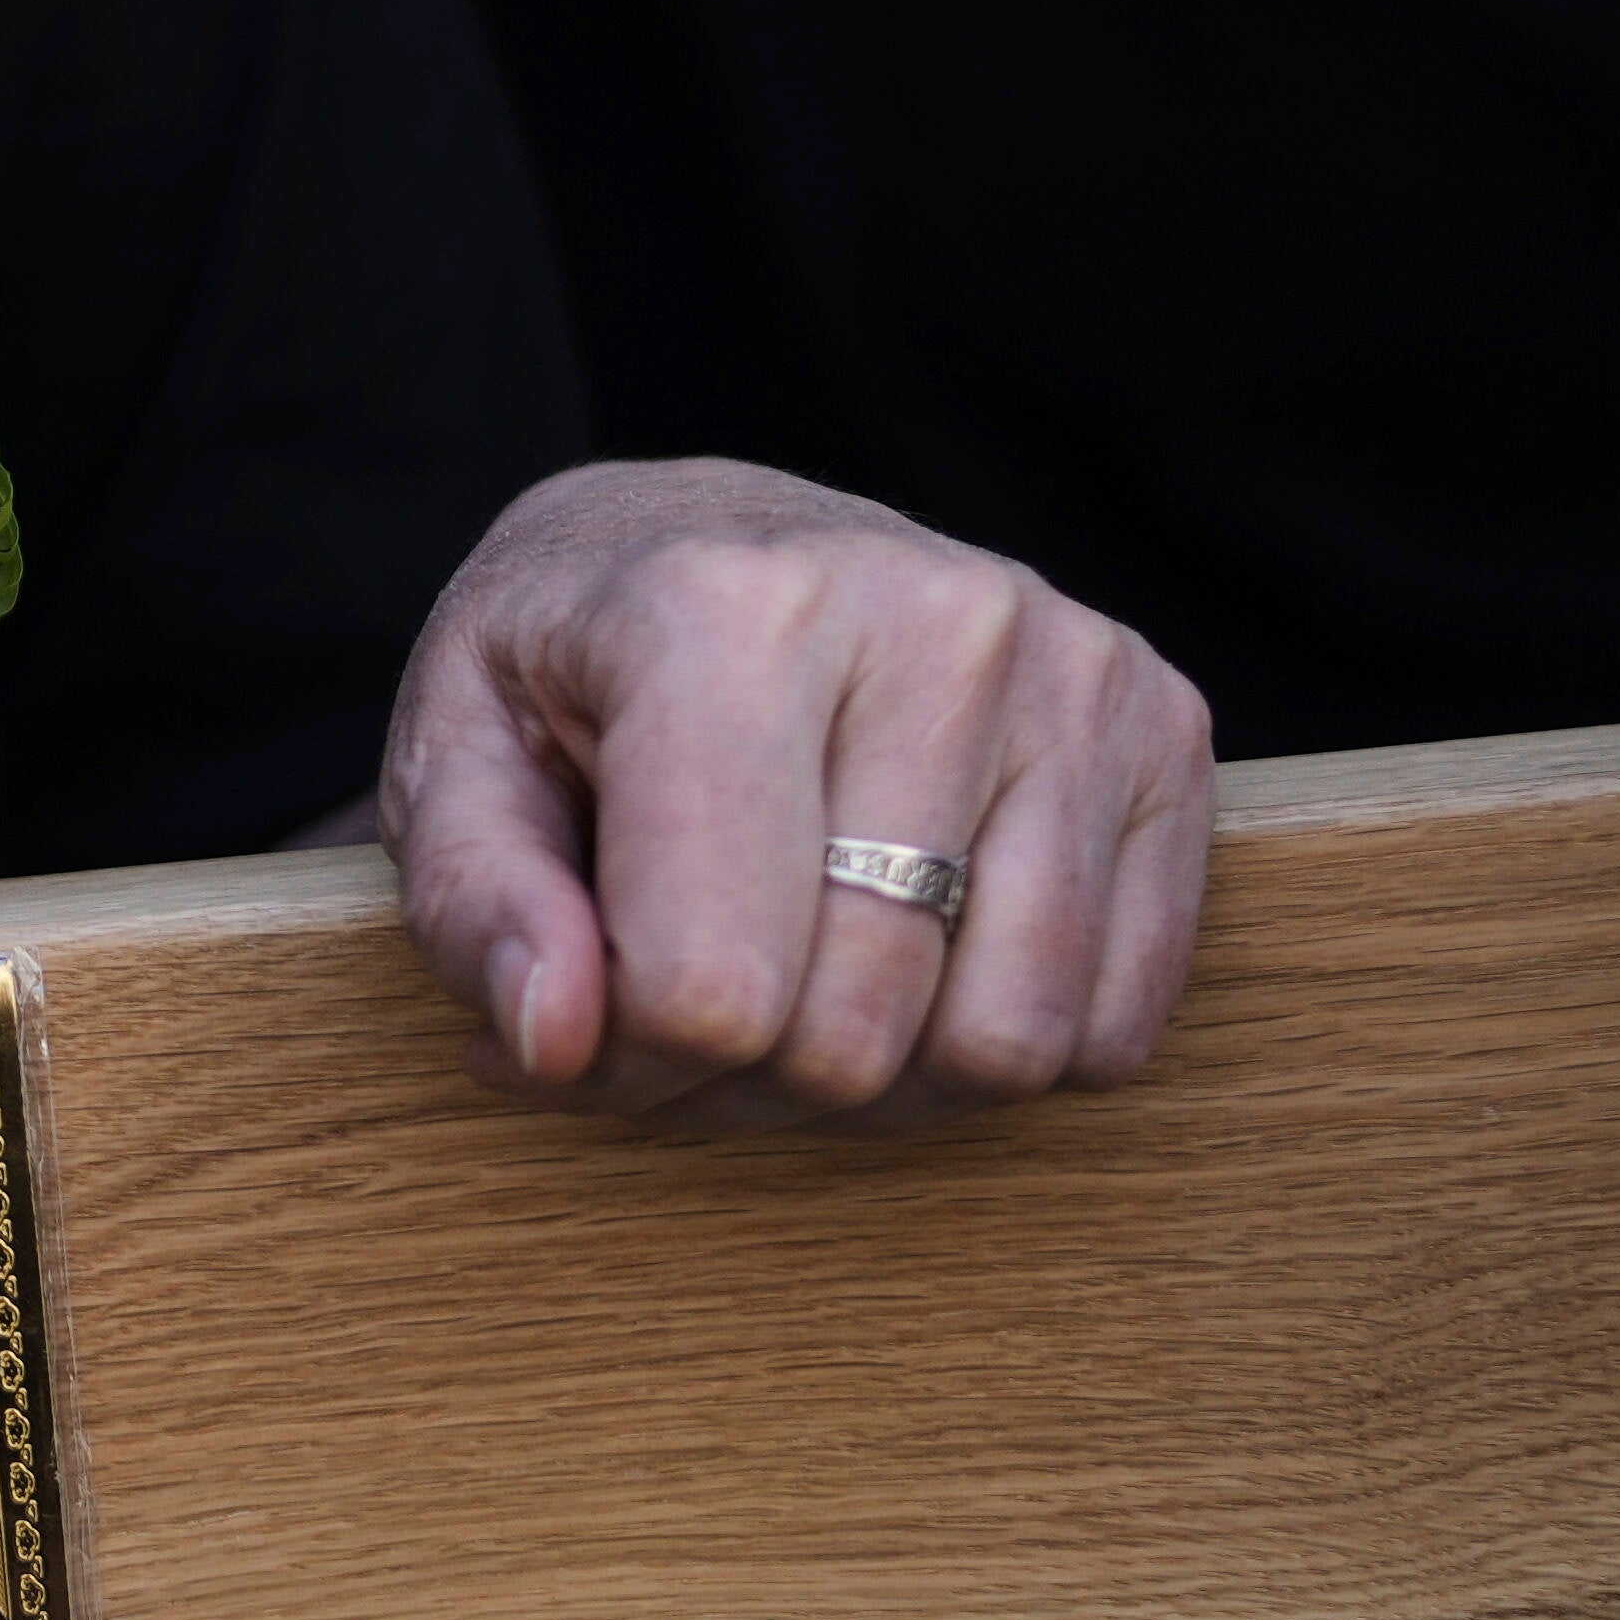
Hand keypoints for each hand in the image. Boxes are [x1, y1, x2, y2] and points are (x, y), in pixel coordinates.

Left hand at [377, 458, 1213, 1116]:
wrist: (708, 539)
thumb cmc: (572, 669)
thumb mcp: (454, 762)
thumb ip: (474, 910)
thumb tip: (554, 1037)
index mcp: (720, 610)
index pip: (708, 982)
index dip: (625, 1061)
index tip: (580, 1008)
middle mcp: (929, 618)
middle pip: (853, 1039)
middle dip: (742, 1079)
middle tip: (678, 1006)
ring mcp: (1071, 667)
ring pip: (1004, 1047)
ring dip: (881, 1081)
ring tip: (792, 981)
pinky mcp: (1164, 728)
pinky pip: (1113, 1026)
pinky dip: (998, 1037)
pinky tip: (911, 951)